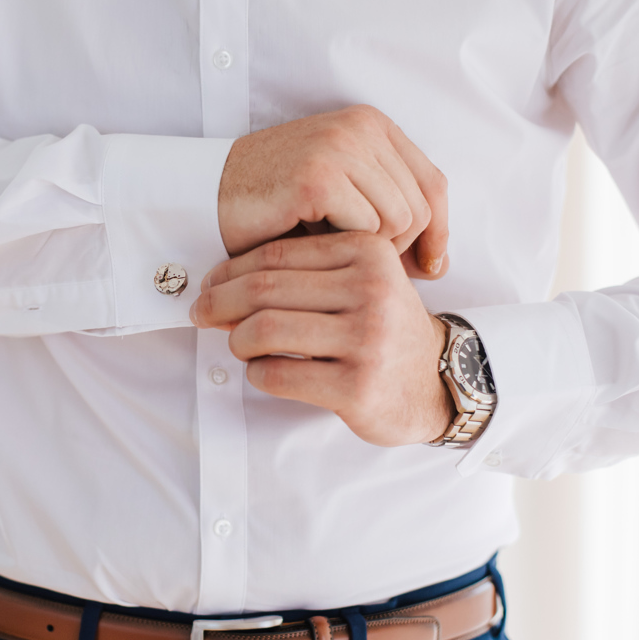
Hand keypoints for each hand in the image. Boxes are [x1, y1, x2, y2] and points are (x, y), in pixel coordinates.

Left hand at [189, 231, 455, 446]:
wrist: (435, 380)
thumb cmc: (381, 327)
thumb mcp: (357, 280)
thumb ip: (302, 273)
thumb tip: (218, 282)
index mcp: (368, 253)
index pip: (277, 255)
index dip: (229, 271)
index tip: (208, 286)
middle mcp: (371, 291)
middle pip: (263, 291)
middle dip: (219, 304)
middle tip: (202, 315)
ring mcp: (367, 340)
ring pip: (263, 331)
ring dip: (237, 341)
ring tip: (240, 347)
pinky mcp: (357, 386)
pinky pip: (277, 375)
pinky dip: (257, 374)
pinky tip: (265, 372)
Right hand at [218, 105, 448, 275]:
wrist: (211, 195)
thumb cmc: (276, 205)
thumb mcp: (345, 198)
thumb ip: (389, 211)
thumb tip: (439, 263)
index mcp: (372, 125)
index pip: (433, 183)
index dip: (439, 231)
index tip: (430, 268)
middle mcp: (361, 127)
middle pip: (422, 206)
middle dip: (401, 249)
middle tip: (365, 270)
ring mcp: (340, 147)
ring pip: (399, 219)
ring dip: (372, 250)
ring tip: (336, 254)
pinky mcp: (319, 177)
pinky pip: (367, 228)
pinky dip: (348, 249)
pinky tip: (319, 248)